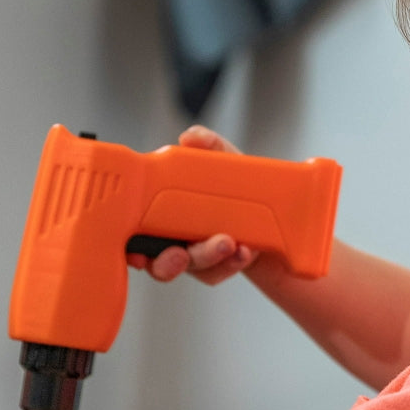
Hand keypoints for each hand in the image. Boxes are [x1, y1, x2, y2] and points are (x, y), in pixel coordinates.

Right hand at [126, 125, 259, 284]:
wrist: (278, 210)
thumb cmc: (241, 184)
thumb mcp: (228, 160)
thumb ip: (210, 146)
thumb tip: (190, 137)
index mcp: (167, 209)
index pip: (139, 231)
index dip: (131, 247)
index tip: (135, 252)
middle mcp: (177, 236)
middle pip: (159, 260)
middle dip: (168, 262)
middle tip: (182, 253)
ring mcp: (200, 254)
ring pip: (192, 267)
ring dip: (207, 257)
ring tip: (228, 244)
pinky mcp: (223, 266)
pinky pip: (219, 273)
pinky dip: (232, 263)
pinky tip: (245, 251)